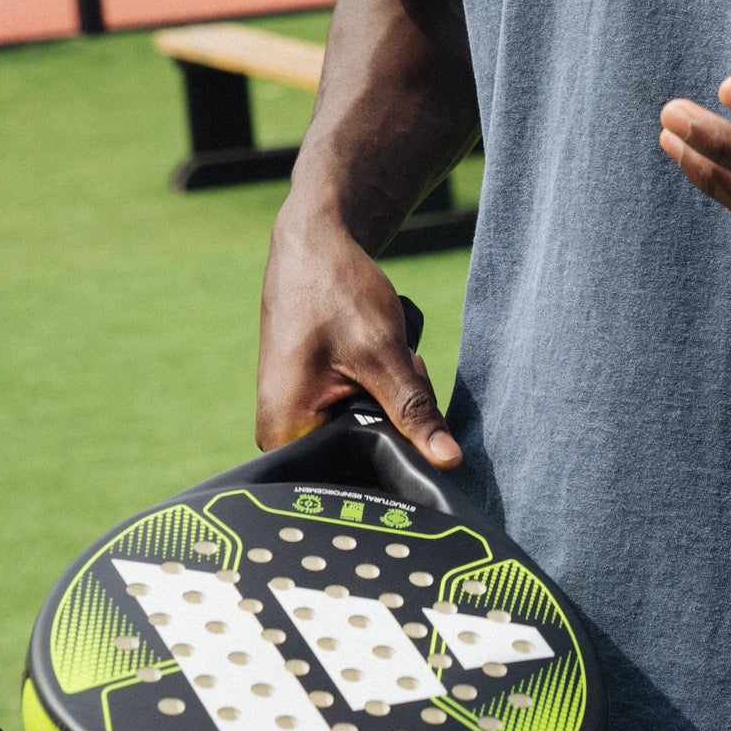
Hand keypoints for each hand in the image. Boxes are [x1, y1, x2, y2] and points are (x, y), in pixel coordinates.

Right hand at [256, 208, 461, 464]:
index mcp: (286, 433)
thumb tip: (448, 460)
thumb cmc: (334, 292)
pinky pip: (358, 412)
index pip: (344, 484)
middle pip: (360, 457)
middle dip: (395, 422)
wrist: (313, 245)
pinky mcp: (312, 399)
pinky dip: (381, 389)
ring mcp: (296, 415)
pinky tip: (381, 358)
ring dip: (392, 401)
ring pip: (366, 432)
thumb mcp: (382, 353)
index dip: (389, 467)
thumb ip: (414, 410)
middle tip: (398, 372)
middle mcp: (283, 433)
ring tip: (387, 357)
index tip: (412, 427)